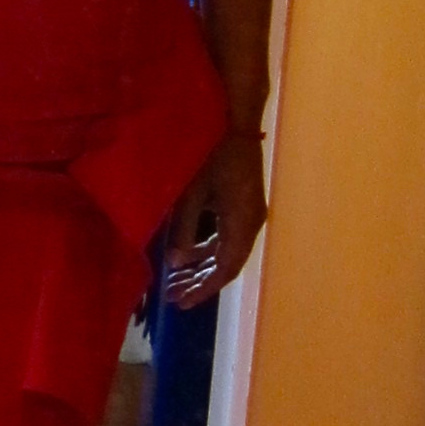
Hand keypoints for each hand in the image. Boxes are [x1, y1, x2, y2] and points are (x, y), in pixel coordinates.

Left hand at [159, 129, 266, 309]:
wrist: (236, 122)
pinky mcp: (244, 206)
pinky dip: (209, 249)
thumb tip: (176, 263)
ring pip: (227, 252)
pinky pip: (228, 237)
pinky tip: (188, 256)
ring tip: (176, 281)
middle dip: (200, 282)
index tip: (181, 303)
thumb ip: (185, 230)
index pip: (225, 269)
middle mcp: (251, 224)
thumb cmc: (211, 154)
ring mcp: (250, 215)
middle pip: (227, 265)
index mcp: (242, 223)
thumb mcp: (192, 193)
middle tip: (173, 297)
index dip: (203, 289)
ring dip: (203, 267)